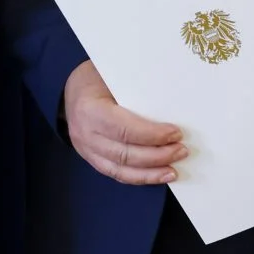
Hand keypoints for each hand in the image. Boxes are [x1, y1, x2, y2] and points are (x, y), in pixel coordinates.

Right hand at [64, 60, 185, 184]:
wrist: (71, 89)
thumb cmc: (96, 78)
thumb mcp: (114, 76)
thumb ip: (136, 91)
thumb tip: (172, 106)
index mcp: (90, 109)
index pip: (125, 129)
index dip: (152, 135)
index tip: (176, 133)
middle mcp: (85, 133)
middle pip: (125, 154)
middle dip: (157, 156)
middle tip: (181, 151)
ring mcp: (86, 149)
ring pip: (121, 170)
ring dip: (151, 172)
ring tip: (174, 170)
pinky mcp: (91, 158)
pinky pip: (116, 174)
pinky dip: (139, 177)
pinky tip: (158, 175)